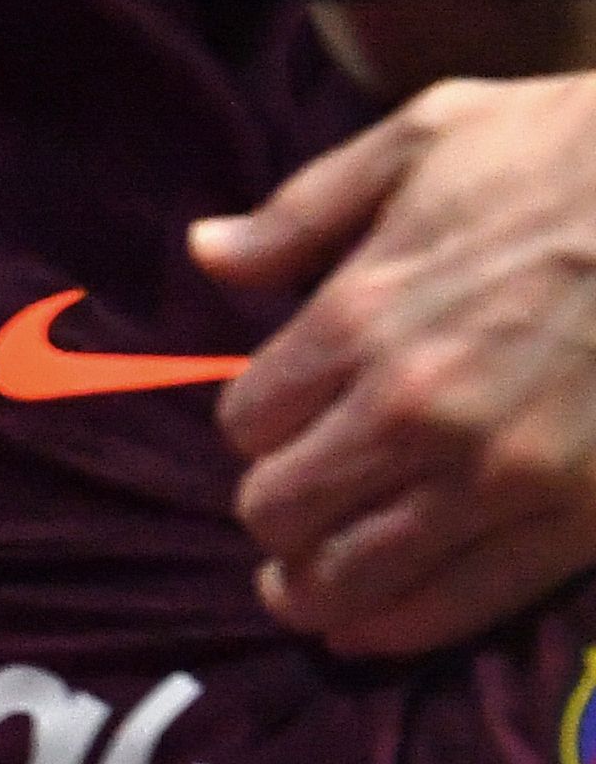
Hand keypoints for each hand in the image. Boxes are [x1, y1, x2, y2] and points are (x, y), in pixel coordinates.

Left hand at [197, 74, 595, 655]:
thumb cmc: (577, 152)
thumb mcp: (427, 137)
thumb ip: (303, 211)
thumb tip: (206, 253)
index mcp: (361, 315)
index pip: (247, 421)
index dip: (256, 429)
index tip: (284, 422)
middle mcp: (414, 410)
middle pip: (281, 509)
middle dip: (276, 512)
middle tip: (294, 508)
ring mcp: (496, 475)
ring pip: (351, 575)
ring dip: (314, 587)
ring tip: (305, 588)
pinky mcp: (576, 522)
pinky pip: (457, 604)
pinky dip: (396, 625)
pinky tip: (367, 625)